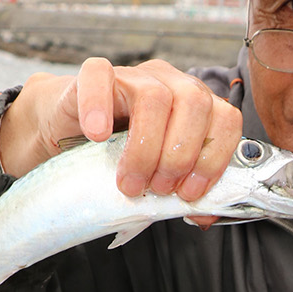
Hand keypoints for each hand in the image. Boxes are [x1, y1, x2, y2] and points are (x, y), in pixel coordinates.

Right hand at [0, 57, 243, 216]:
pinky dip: (98, 107)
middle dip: (180, 156)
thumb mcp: (157, 179)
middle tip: (158, 189)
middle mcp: (170, 83)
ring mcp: (133, 75)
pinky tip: (96, 137)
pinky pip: (98, 75)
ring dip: (145, 148)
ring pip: (154, 97)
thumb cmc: (118, 159)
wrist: (67, 137)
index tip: (189, 193)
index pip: (225, 119)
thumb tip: (205, 216)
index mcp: (194, 107)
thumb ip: (184, 193)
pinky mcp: (94, 75)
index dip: (213, 159)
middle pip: (195, 104)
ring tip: (128, 182)